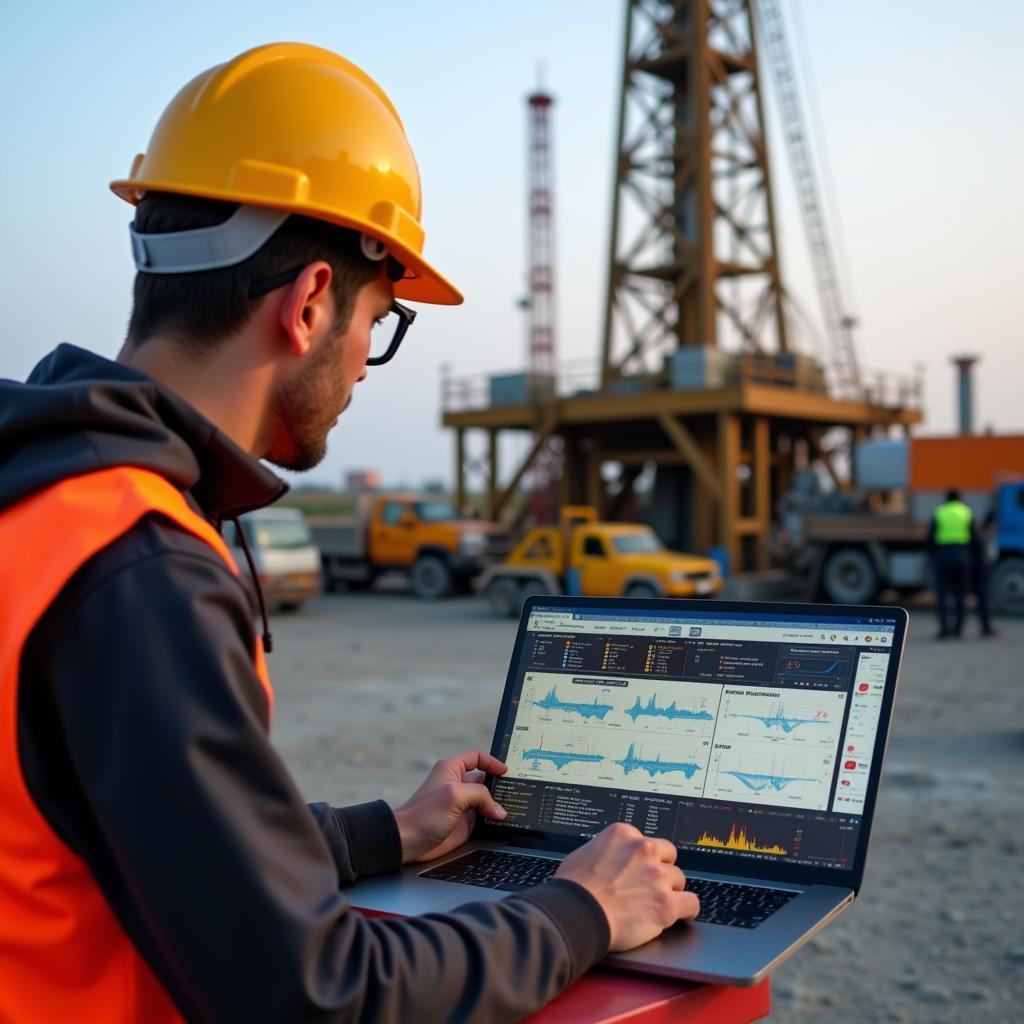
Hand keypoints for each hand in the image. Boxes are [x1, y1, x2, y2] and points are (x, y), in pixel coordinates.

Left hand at [393, 750, 507, 863]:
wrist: (408, 841)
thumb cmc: (424, 814)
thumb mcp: (454, 795)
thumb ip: (480, 795)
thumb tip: (499, 809)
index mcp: (452, 769)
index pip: (477, 757)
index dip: (492, 762)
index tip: (506, 772)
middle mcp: (458, 785)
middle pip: (485, 780)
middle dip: (500, 785)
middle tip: (515, 791)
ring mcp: (462, 805)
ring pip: (487, 800)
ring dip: (499, 804)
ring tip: (514, 807)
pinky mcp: (465, 823)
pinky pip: (485, 818)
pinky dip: (495, 820)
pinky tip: (503, 822)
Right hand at [555, 822, 699, 951]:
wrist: (575, 913)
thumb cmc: (573, 888)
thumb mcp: (585, 853)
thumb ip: (605, 851)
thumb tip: (607, 858)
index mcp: (623, 834)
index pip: (647, 842)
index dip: (645, 858)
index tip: (644, 868)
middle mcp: (643, 850)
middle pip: (668, 857)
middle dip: (661, 870)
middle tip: (651, 886)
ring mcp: (657, 876)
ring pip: (679, 880)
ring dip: (671, 891)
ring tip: (658, 903)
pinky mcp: (665, 903)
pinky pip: (691, 903)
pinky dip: (687, 910)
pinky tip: (682, 914)